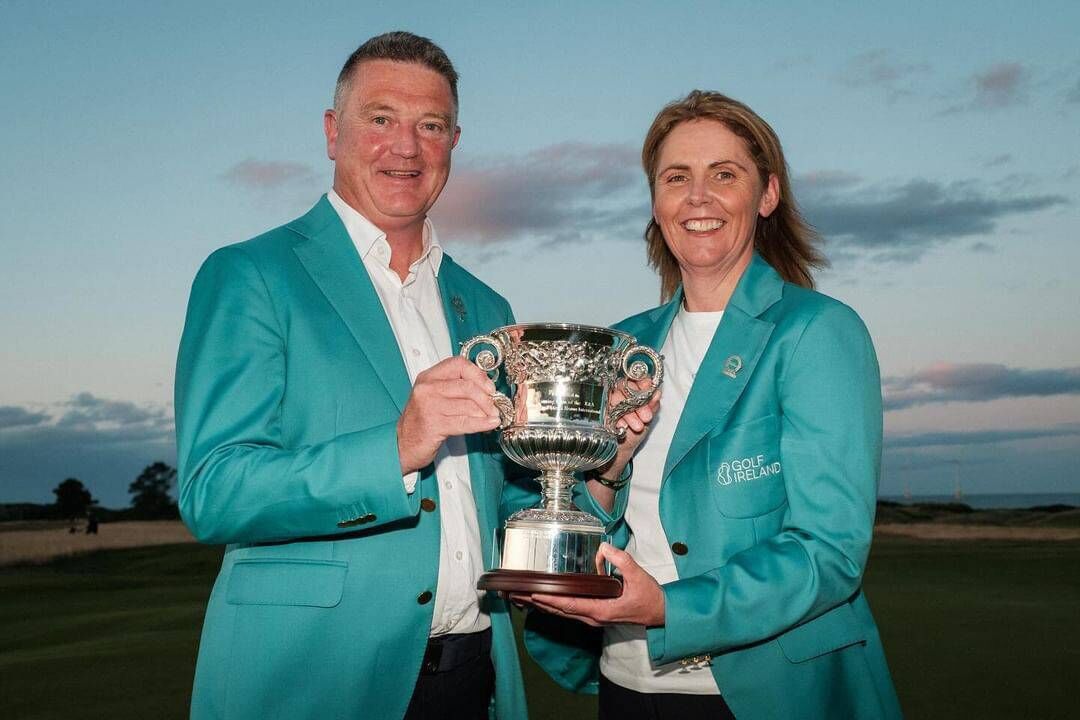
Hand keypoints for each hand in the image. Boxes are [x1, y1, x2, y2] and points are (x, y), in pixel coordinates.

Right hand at [397, 356, 500, 473]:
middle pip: (467, 386)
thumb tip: (487, 389)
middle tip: (495, 406)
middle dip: (486, 398)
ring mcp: (429, 406)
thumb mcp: (434, 397)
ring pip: (468, 405)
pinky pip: (465, 422)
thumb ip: (455, 388)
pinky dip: (482, 424)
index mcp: (428, 377)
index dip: (478, 374)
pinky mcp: (434, 425)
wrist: (403, 444)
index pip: (458, 364)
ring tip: (493, 418)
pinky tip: (491, 424)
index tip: (490, 387)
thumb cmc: (423, 421)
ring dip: (486, 413)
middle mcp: (427, 388)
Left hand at [523, 543, 665, 626]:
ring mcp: (593, 617)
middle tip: (515, 594)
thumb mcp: (638, 575)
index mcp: (600, 610)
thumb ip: (621, 560)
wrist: (660, 613)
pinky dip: (553, 605)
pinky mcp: (594, 613)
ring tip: (521, 597)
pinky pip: (569, 610)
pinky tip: (543, 599)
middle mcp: (593, 616)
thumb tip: (603, 548)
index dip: (549, 600)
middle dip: (536, 603)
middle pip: (559, 610)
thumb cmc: (649, 597)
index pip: (568, 605)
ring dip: (541, 605)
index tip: (531, 594)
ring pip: (562, 612)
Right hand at [599, 380, 660, 481]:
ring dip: (628, 412)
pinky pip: (605, 407)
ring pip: (615, 397)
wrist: (620, 452)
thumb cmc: (633, 434)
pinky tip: (622, 426)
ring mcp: (606, 401)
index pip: (634, 379)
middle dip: (638, 402)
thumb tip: (657, 392)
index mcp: (631, 392)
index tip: (649, 387)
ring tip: (637, 426)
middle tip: (647, 417)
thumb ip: (652, 406)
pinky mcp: (597, 410)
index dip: (642, 382)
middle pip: (625, 386)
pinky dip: (615, 417)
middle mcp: (618, 393)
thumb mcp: (646, 421)